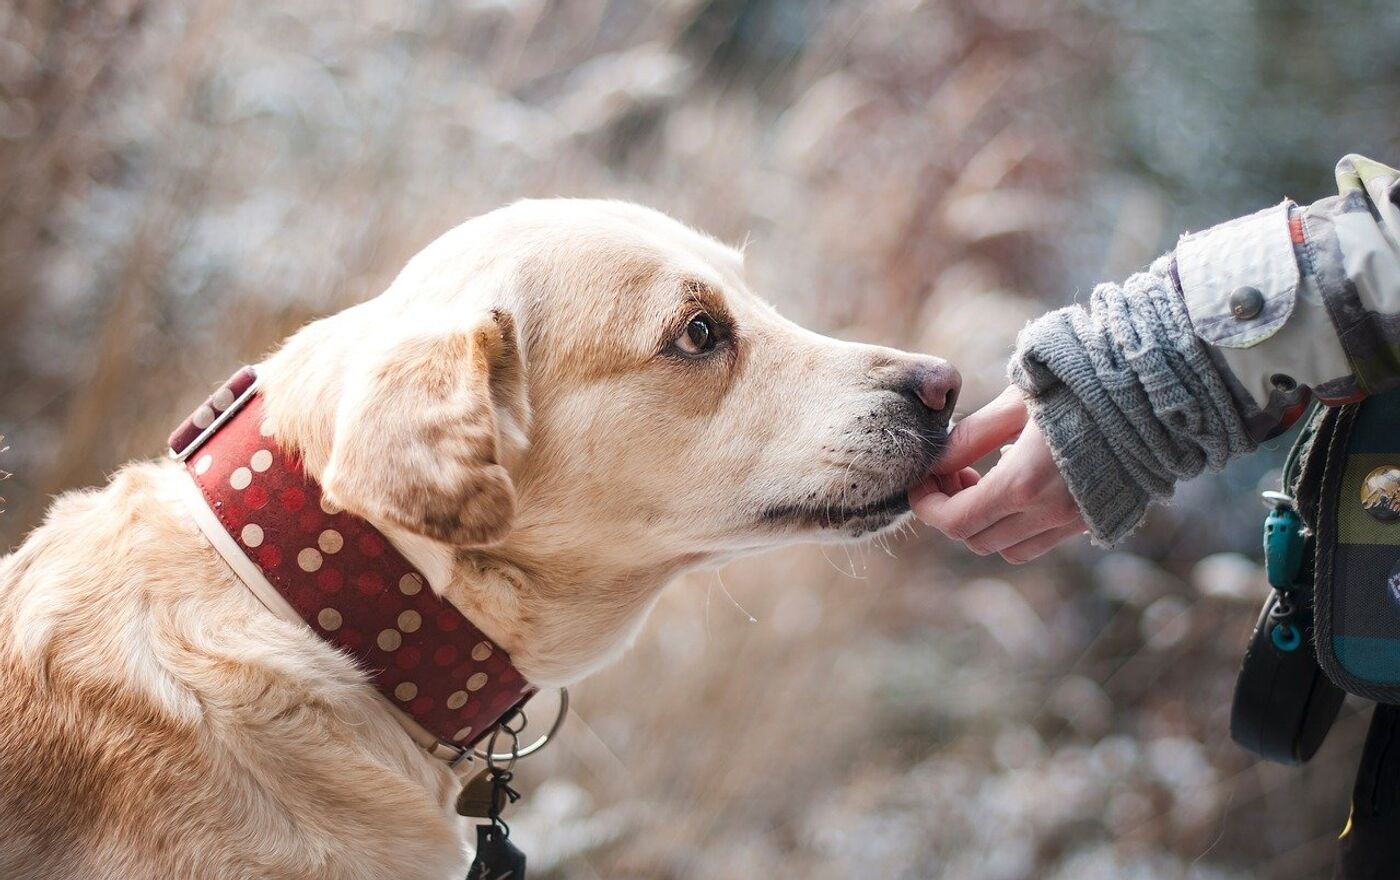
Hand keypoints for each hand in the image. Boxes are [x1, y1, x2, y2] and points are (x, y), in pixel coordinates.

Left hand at [910, 386, 1086, 563]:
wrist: (1155, 392)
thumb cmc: (1081, 385)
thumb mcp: (1016, 402)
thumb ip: (971, 437)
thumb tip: (935, 461)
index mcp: (1024, 484)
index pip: (955, 520)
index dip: (927, 505)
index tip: (920, 481)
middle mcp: (1049, 514)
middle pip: (976, 539)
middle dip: (952, 511)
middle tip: (952, 472)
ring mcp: (1075, 521)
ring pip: (1008, 548)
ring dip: (984, 523)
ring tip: (982, 479)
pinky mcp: (1094, 520)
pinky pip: (1040, 541)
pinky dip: (1017, 525)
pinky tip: (1019, 483)